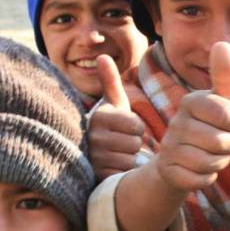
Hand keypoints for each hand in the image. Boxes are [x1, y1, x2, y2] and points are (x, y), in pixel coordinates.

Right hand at [87, 54, 150, 180]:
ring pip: (130, 159)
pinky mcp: (96, 175)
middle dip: (133, 144)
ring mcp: (93, 157)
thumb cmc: (110, 125)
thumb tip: (102, 55)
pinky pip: (123, 173)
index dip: (137, 128)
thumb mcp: (112, 103)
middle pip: (134, 143)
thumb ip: (110, 81)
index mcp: (99, 116)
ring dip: (129, 158)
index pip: (136, 126)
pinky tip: (115, 166)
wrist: (93, 153)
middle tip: (122, 142)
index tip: (126, 127)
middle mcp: (92, 136)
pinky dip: (124, 171)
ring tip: (118, 153)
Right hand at [151, 42, 229, 193]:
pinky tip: (201, 169)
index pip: (227, 115)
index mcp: (191, 101)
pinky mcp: (168, 171)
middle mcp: (177, 123)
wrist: (179, 159)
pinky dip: (208, 178)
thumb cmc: (210, 126)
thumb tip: (223, 43)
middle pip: (222, 142)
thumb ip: (225, 76)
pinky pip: (201, 180)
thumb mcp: (222, 102)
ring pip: (212, 163)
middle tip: (226, 143)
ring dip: (220, 162)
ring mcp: (169, 148)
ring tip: (213, 155)